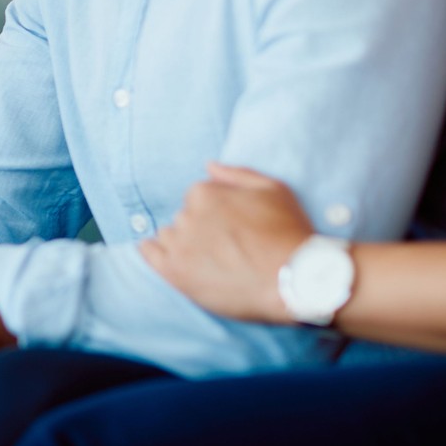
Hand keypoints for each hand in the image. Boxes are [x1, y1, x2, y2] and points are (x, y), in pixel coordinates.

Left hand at [141, 163, 313, 324]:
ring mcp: (179, 244)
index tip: (231, 229)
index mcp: (205, 192)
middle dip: (200, 229)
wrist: (296, 280)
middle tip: (226, 248)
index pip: (197, 198)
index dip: (215, 214)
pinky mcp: (174, 271)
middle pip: (184, 218)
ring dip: (182, 244)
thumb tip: (209, 166)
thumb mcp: (273, 189)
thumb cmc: (289, 233)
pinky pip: (149, 254)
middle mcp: (187, 215)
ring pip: (168, 236)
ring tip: (209, 260)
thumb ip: (236, 174)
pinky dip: (154, 253)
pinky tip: (167, 258)